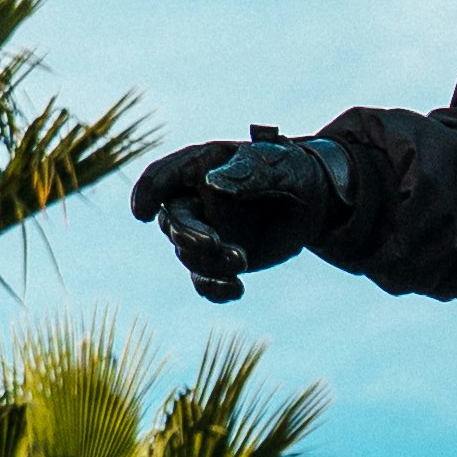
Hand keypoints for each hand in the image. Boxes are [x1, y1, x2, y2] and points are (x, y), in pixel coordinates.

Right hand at [130, 127, 350, 302]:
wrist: (314, 201)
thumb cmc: (291, 171)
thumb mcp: (276, 167)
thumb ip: (246, 174)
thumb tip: (211, 185)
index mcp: (199, 166)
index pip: (161, 176)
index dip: (147, 193)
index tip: (142, 212)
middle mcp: (193, 200)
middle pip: (172, 221)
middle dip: (189, 235)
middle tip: (214, 243)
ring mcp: (204, 231)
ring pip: (189, 255)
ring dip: (212, 262)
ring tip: (243, 260)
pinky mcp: (218, 259)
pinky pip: (204, 280)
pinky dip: (215, 289)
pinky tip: (237, 290)